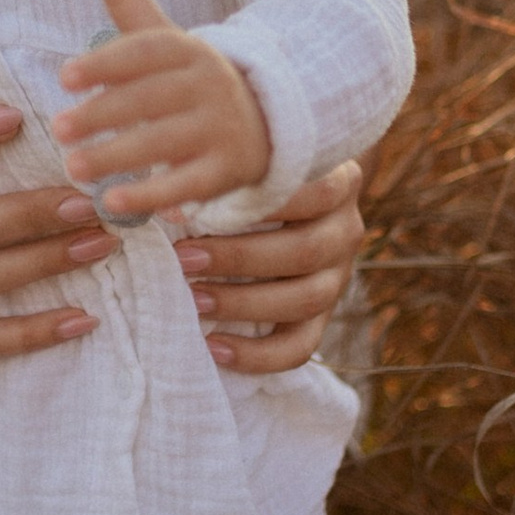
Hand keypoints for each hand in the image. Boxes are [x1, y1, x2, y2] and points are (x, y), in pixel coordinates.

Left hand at [53, 0, 270, 219]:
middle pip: (150, 99)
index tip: (65, 76)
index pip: (146, 52)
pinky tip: (113, 205)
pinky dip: (152, 196)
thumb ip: (129, 1)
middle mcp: (208, 85)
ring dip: (118, 156)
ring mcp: (220, 129)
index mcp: (189, 50)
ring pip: (165, 142)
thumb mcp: (166, 40)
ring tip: (74, 167)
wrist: (269, 120)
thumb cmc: (193, 80)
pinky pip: (187, 185)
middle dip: (103, 114)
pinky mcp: (227, 170)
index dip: (106, 61)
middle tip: (58, 128)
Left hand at [175, 159, 365, 374]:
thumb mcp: (257, 159)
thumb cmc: (262, 173)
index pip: (311, 194)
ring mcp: (338, 278)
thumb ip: (231, 173)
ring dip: (243, 303)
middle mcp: (345, 231)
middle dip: (238, 258)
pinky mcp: (323, 317)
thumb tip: (169, 200)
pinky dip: (257, 355)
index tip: (199, 208)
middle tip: (183, 258)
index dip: (258, 204)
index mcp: (338, 183)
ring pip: (305, 299)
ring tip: (194, 300)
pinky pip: (300, 347)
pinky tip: (214, 347)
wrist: (301, 197)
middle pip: (305, 251)